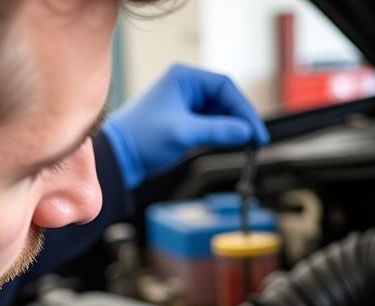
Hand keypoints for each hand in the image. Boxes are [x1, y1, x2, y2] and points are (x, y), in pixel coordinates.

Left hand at [101, 64, 269, 189]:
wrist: (118, 158)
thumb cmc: (141, 139)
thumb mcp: (183, 134)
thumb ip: (217, 131)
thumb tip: (246, 132)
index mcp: (184, 78)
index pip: (225, 87)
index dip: (244, 109)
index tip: (256, 131)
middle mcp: (185, 87)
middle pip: (224, 99)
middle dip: (240, 119)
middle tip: (256, 140)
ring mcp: (184, 104)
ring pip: (218, 113)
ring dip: (232, 128)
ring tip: (246, 145)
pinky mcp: (182, 122)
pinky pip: (209, 125)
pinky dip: (221, 134)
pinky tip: (231, 145)